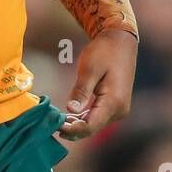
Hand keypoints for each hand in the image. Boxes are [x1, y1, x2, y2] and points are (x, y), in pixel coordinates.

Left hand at [58, 27, 137, 141]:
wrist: (120, 42)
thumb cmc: (104, 52)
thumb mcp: (89, 69)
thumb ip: (81, 91)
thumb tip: (71, 110)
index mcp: (114, 102)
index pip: (91, 126)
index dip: (72, 129)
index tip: (55, 125)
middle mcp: (119, 110)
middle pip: (93, 128)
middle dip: (73, 129)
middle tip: (52, 125)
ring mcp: (119, 109)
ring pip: (95, 125)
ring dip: (77, 125)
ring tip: (57, 122)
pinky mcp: (115, 106)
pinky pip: (98, 117)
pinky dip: (83, 119)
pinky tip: (69, 117)